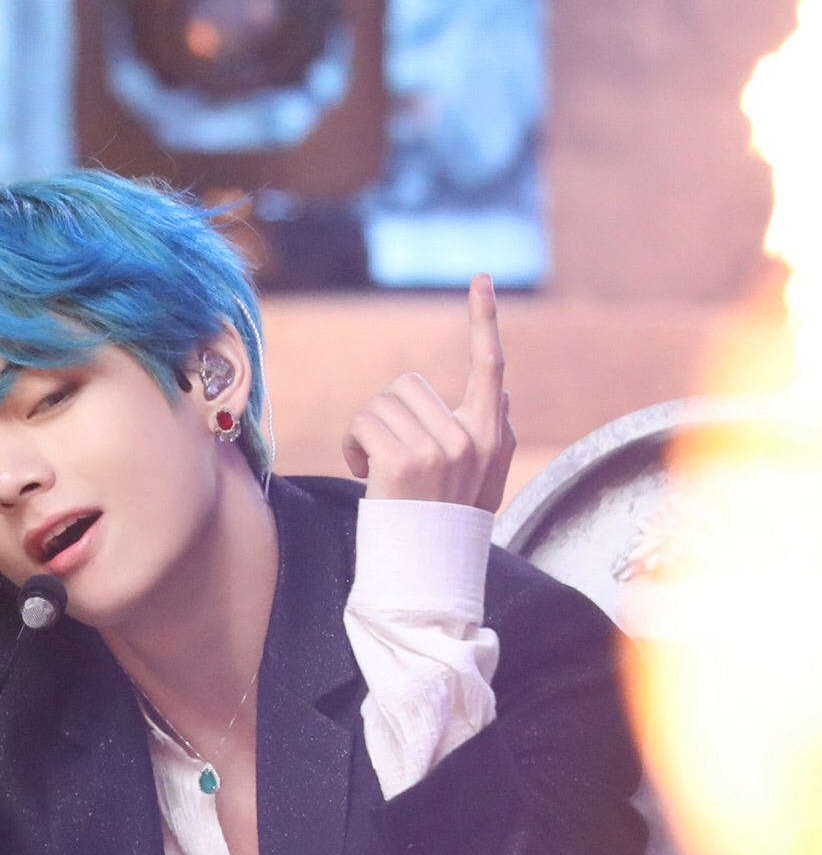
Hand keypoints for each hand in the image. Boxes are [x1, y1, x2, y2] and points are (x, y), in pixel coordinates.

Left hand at [341, 273, 514, 510]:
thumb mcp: (484, 480)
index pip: (490, 366)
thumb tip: (502, 394)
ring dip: (369, 432)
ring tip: (379, 470)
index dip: (484, 320)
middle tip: (391, 456)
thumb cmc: (447, 525)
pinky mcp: (406, 460)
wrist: (427, 574)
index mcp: (492, 435)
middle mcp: (473, 436)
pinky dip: (353, 445)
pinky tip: (365, 475)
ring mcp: (441, 448)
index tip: (481, 279)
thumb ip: (491, 436)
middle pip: (410, 386)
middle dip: (389, 415)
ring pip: (383, 403)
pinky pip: (364, 422)